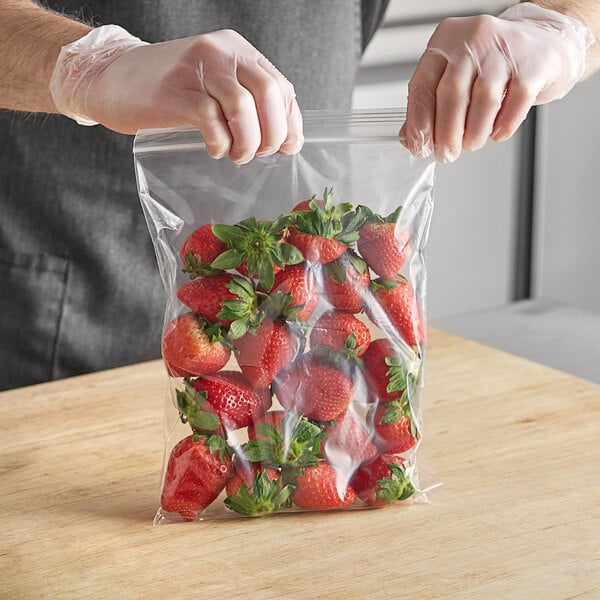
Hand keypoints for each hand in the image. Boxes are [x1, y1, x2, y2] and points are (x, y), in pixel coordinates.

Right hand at [50, 26, 302, 163]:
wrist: (112, 78)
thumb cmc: (168, 90)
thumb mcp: (212, 84)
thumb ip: (244, 101)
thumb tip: (281, 139)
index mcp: (236, 50)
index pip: (280, 85)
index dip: (290, 122)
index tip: (288, 147)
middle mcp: (220, 52)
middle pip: (268, 92)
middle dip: (273, 133)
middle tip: (262, 154)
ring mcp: (197, 69)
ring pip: (244, 106)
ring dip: (248, 141)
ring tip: (238, 156)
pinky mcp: (177, 91)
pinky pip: (212, 119)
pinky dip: (221, 142)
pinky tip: (215, 150)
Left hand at [400, 4, 592, 161]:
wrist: (545, 41)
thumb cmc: (494, 62)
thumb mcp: (456, 75)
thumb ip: (431, 104)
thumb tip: (412, 138)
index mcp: (445, 42)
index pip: (423, 86)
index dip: (418, 122)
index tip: (420, 146)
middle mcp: (473, 40)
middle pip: (452, 94)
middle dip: (446, 133)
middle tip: (446, 154)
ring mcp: (504, 49)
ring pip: (483, 100)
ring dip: (474, 133)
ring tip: (472, 144)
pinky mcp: (533, 63)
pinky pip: (515, 102)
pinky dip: (503, 125)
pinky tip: (496, 133)